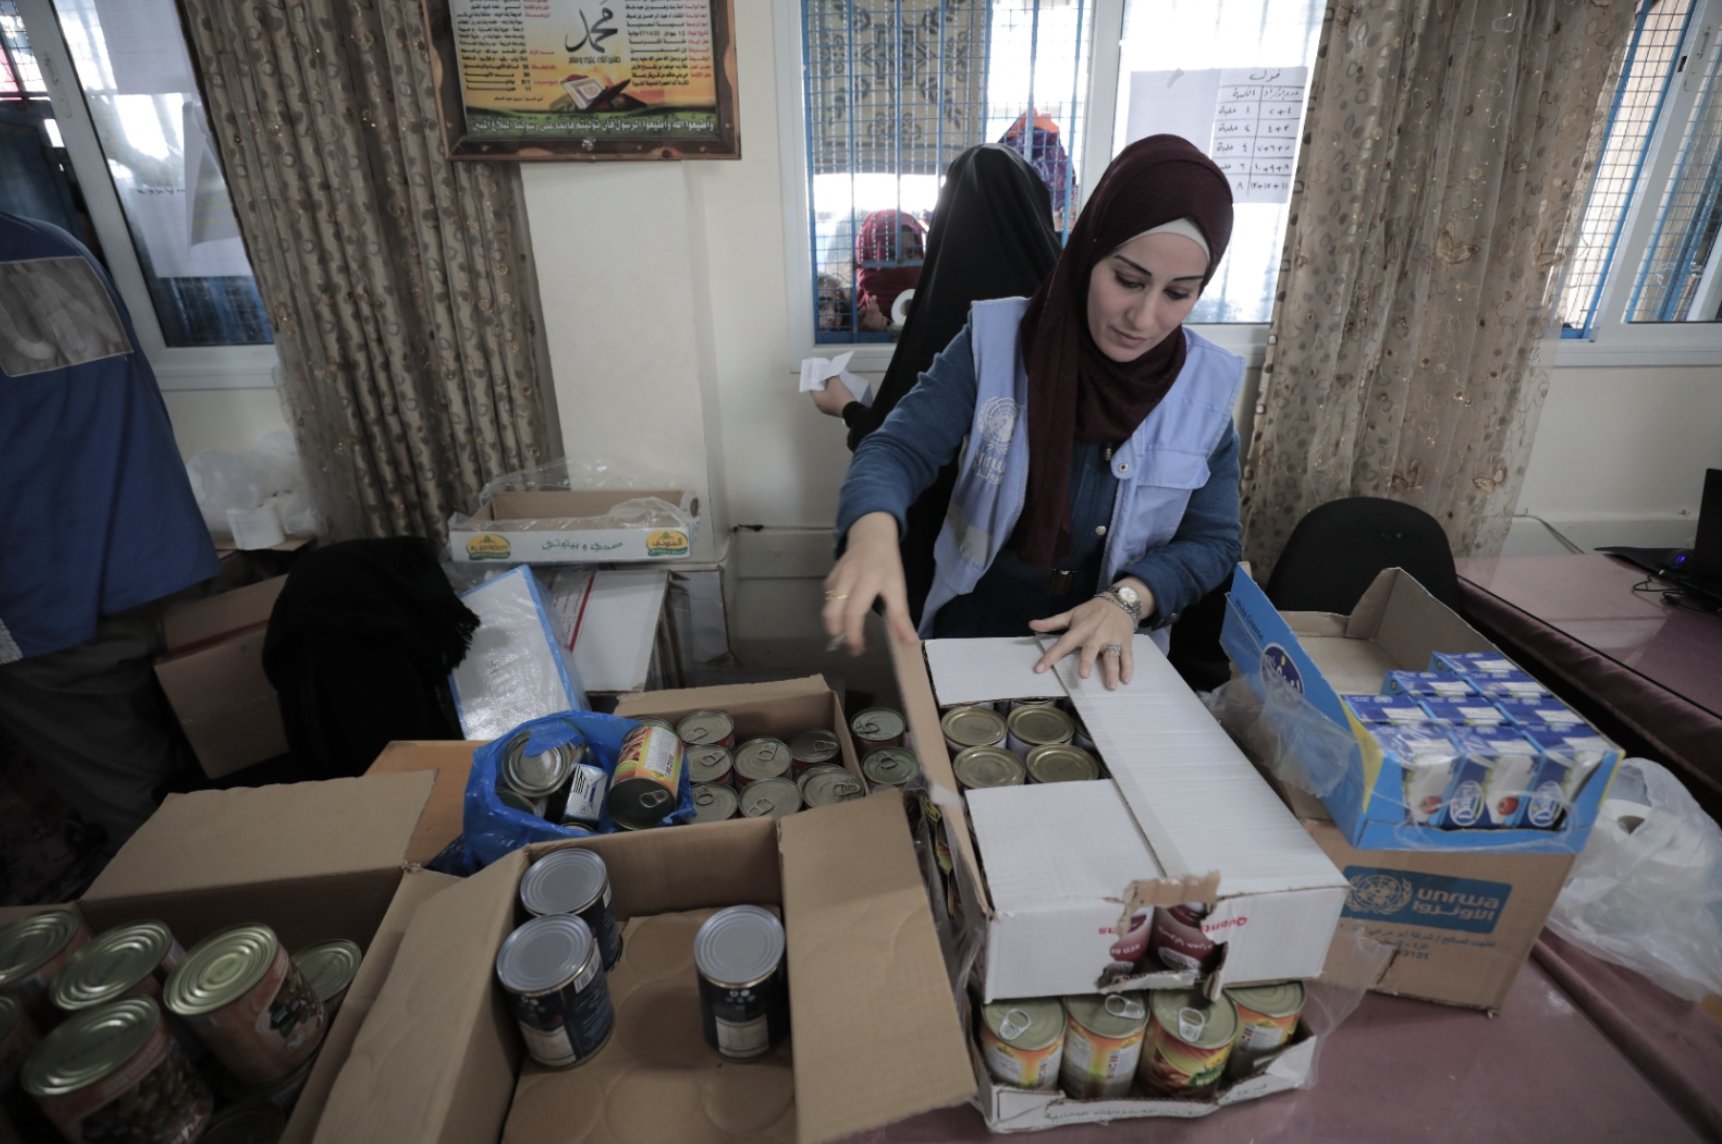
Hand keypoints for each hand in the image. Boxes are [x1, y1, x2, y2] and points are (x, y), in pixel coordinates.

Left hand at [810, 380, 852, 417]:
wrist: (852, 410)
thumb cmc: (839, 396)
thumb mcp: (835, 382)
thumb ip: (830, 377)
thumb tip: (829, 376)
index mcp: (816, 399)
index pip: (812, 387)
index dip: (816, 379)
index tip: (820, 373)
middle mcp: (819, 405)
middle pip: (819, 392)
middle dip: (823, 384)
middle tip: (827, 376)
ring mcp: (827, 409)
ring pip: (826, 397)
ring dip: (829, 390)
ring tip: (833, 382)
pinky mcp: (834, 411)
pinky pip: (831, 401)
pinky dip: (833, 395)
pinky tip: (838, 390)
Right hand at [822, 512, 917, 654]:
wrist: (871, 535)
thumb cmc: (887, 562)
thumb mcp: (898, 588)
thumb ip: (900, 618)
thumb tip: (909, 642)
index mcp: (866, 582)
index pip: (853, 614)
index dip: (854, 636)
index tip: (861, 649)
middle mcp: (846, 580)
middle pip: (832, 615)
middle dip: (840, 636)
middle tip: (854, 648)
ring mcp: (835, 579)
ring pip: (828, 610)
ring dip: (837, 627)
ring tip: (852, 635)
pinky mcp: (829, 579)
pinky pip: (828, 601)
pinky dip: (835, 614)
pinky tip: (848, 617)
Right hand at [859, 296, 888, 331]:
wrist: (865, 335)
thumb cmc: (860, 324)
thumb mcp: (857, 318)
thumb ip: (860, 312)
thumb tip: (864, 307)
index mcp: (865, 323)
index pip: (870, 310)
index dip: (872, 302)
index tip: (873, 296)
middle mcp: (872, 326)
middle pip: (876, 311)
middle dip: (875, 305)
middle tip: (873, 301)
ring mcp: (878, 328)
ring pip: (880, 314)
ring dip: (877, 313)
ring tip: (873, 315)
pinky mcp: (882, 329)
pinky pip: (884, 318)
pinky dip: (881, 317)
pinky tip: (877, 319)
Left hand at [1028, 595, 1140, 689]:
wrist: (1120, 601)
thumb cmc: (1092, 611)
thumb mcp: (1071, 614)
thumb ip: (1052, 622)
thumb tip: (1031, 625)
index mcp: (1080, 630)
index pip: (1063, 644)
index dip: (1050, 656)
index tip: (1039, 669)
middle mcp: (1096, 636)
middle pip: (1091, 650)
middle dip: (1087, 661)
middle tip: (1083, 675)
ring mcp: (1112, 640)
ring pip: (1112, 656)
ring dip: (1112, 670)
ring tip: (1112, 685)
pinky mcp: (1125, 642)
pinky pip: (1127, 656)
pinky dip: (1128, 668)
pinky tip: (1127, 680)